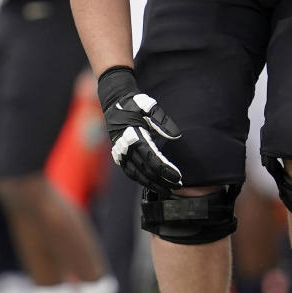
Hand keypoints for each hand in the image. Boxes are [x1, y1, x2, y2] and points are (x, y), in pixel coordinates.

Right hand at [97, 67, 182, 193]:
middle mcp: (125, 148)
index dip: (165, 170)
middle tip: (177, 186)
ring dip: (153, 185)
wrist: (113, 101)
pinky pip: (131, 172)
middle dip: (162, 181)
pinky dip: (142, 181)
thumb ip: (162, 121)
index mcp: (133, 136)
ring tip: (167, 190)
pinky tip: (153, 185)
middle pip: (146, 171)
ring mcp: (120, 153)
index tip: (178, 176)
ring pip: (137, 175)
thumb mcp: (148, 106)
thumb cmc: (133, 103)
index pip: (151, 159)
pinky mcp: (119, 156)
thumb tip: (176, 136)